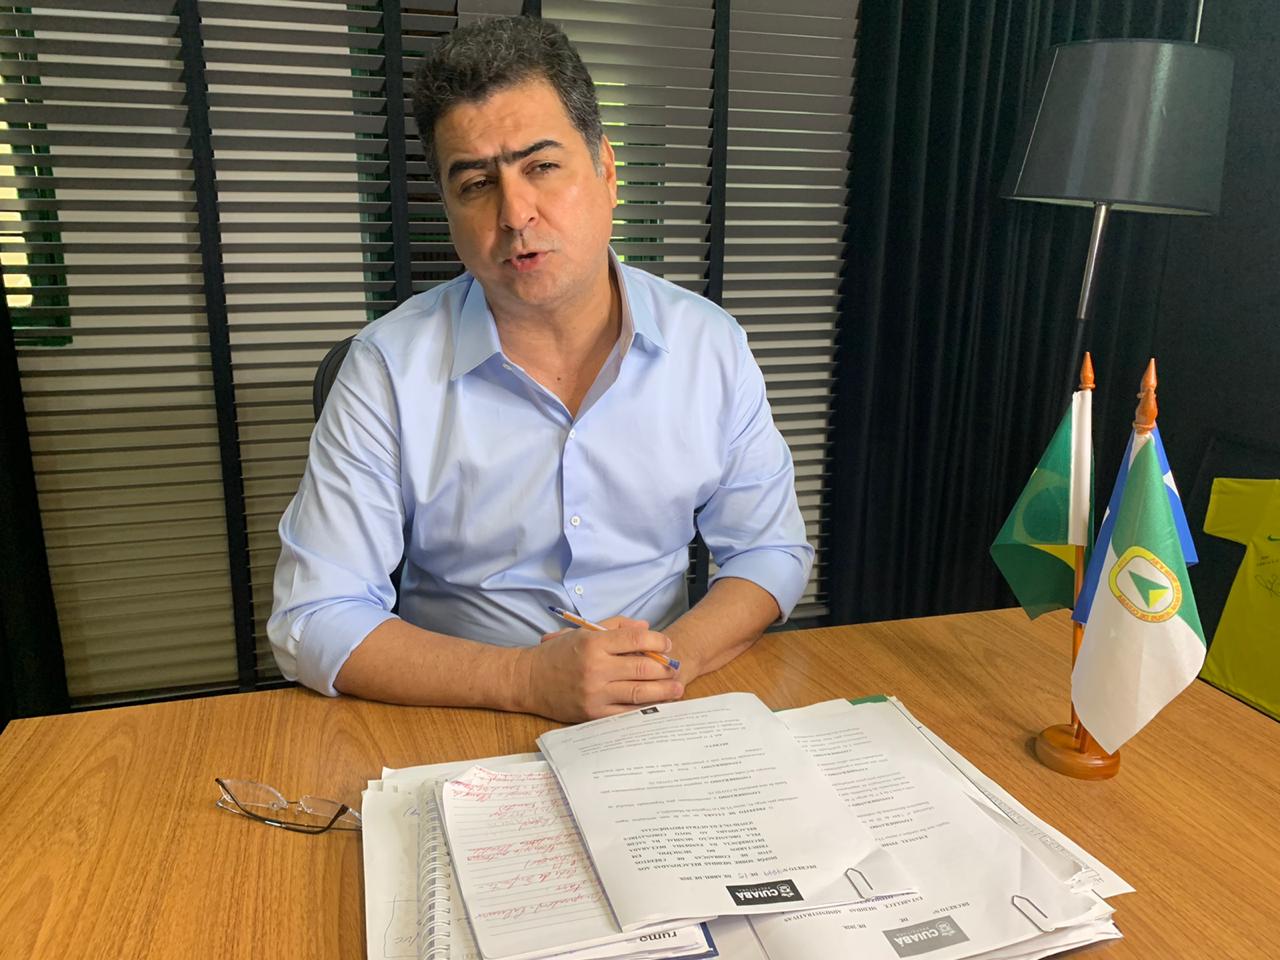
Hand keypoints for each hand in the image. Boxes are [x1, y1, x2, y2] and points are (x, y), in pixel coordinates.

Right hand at [518, 617, 683, 721]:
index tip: (667, 645)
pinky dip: (643, 708)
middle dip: (664, 669)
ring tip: (677, 689)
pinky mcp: (592, 713)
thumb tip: (646, 629)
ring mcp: (594, 693)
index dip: (657, 641)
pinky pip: (624, 712)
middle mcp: (595, 668)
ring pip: (637, 692)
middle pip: (641, 668)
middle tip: (677, 669)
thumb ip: (616, 627)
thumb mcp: (582, 632)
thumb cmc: (557, 654)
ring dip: (662, 691)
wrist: (528, 681)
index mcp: (593, 644)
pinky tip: (656, 705)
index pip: (635, 639)